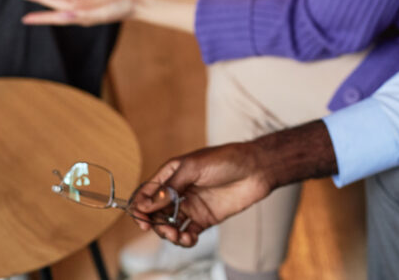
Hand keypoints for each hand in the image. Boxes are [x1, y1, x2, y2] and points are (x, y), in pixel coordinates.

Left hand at [19, 0, 144, 25]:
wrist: (141, 3)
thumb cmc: (125, 9)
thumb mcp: (103, 11)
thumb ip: (83, 14)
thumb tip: (62, 14)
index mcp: (81, 15)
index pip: (56, 16)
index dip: (40, 18)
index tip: (24, 19)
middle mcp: (82, 9)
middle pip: (55, 2)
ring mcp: (89, 1)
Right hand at [129, 142, 273, 246]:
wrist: (257, 169)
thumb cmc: (226, 159)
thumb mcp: (194, 167)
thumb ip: (170, 187)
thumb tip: (145, 205)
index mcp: (172, 174)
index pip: (148, 193)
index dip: (140, 207)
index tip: (142, 220)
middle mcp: (179, 191)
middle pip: (155, 213)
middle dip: (156, 224)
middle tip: (165, 230)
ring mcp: (191, 205)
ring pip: (169, 225)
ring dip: (169, 234)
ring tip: (178, 237)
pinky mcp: (204, 219)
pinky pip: (187, 233)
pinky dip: (184, 240)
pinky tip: (189, 239)